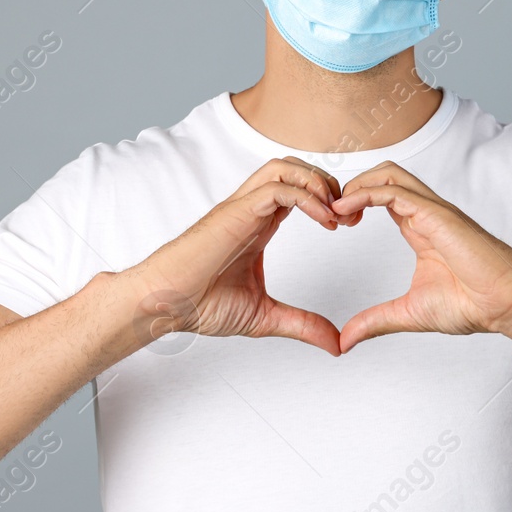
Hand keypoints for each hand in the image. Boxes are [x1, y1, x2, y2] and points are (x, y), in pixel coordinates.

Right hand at [125, 157, 343, 355]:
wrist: (163, 304)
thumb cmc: (199, 304)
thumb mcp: (265, 317)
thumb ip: (301, 324)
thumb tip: (335, 344)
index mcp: (259, 224)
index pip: (298, 189)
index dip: (328, 199)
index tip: (347, 225)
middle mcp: (251, 209)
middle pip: (295, 168)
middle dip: (328, 184)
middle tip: (348, 215)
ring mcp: (242, 208)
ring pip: (284, 167)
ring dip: (317, 182)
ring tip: (334, 214)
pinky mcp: (234, 213)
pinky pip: (277, 188)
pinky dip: (306, 197)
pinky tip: (322, 220)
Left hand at [329, 162, 511, 352]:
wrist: (505, 305)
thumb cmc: (472, 304)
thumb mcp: (409, 313)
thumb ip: (376, 321)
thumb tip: (346, 340)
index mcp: (420, 228)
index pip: (382, 195)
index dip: (353, 201)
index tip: (334, 223)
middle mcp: (426, 213)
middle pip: (383, 174)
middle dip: (351, 185)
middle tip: (330, 213)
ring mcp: (433, 210)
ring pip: (388, 174)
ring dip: (356, 185)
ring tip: (334, 209)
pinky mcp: (437, 215)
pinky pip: (395, 191)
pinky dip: (365, 194)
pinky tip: (346, 210)